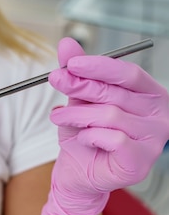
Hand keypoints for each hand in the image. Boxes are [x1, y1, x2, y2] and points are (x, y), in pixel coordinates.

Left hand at [42, 37, 168, 214]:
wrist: (78, 171)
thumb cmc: (84, 132)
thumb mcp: (78, 98)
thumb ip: (76, 72)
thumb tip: (66, 43)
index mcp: (150, 95)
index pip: (128, 74)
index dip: (100, 66)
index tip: (71, 62)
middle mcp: (159, 115)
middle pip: (116, 93)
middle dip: (80, 85)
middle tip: (56, 81)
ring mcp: (155, 140)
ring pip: (109, 115)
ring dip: (76, 115)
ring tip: (59, 117)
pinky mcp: (141, 161)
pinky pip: (113, 138)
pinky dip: (90, 136)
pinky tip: (85, 140)